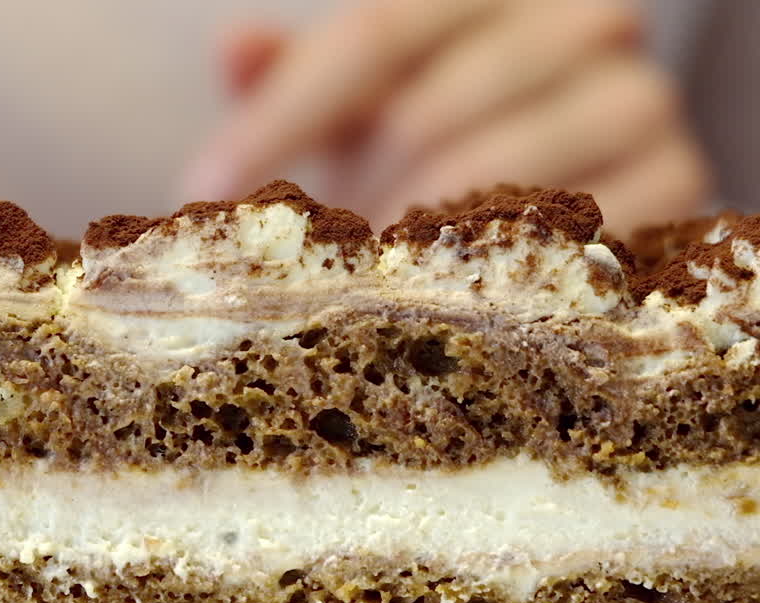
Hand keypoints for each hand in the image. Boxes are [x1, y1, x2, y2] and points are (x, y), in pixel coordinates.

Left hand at [179, 0, 711, 236]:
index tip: (204, 188)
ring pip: (489, 173)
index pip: (374, 33)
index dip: (281, 115)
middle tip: (292, 260)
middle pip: (428, 108)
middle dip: (347, 193)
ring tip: (364, 278)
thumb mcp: (369, 95)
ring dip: (406, 239)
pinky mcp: (676, 181)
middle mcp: (581, 22)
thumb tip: (236, 49)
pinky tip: (441, 297)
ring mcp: (637, 99)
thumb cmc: (443, 127)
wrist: (578, 170)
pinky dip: (485, 273)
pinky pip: (560, 236)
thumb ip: (305, 70)